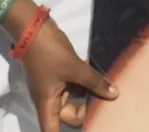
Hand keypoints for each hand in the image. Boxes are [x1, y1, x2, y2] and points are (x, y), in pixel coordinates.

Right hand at [19, 16, 117, 131]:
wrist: (34, 28)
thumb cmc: (49, 52)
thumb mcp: (74, 67)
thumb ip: (94, 82)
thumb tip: (115, 95)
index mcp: (47, 104)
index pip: (51, 131)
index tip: (90, 128)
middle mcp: (50, 99)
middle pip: (69, 116)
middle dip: (87, 111)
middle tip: (109, 104)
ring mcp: (55, 86)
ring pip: (75, 98)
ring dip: (90, 94)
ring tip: (110, 90)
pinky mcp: (61, 74)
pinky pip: (76, 84)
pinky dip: (87, 82)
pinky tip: (102, 77)